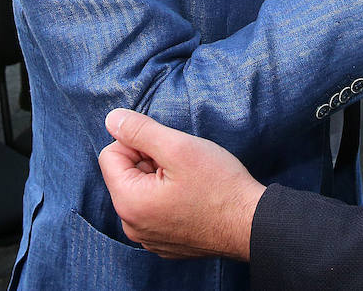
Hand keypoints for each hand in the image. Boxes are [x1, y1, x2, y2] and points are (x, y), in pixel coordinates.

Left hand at [99, 109, 264, 260]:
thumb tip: (112, 119)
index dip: (139, 143)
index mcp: (128, 203)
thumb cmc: (219, 185)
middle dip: (150, 162)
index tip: (168, 150)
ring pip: (142, 191)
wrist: (252, 224)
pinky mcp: (165, 244)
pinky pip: (155, 211)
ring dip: (160, 179)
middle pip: (125, 174)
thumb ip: (139, 130)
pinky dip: (169, 199)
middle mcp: (131, 226)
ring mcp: (148, 238)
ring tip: (190, 182)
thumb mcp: (178, 147)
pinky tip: (194, 199)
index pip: (110, 154)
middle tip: (183, 165)